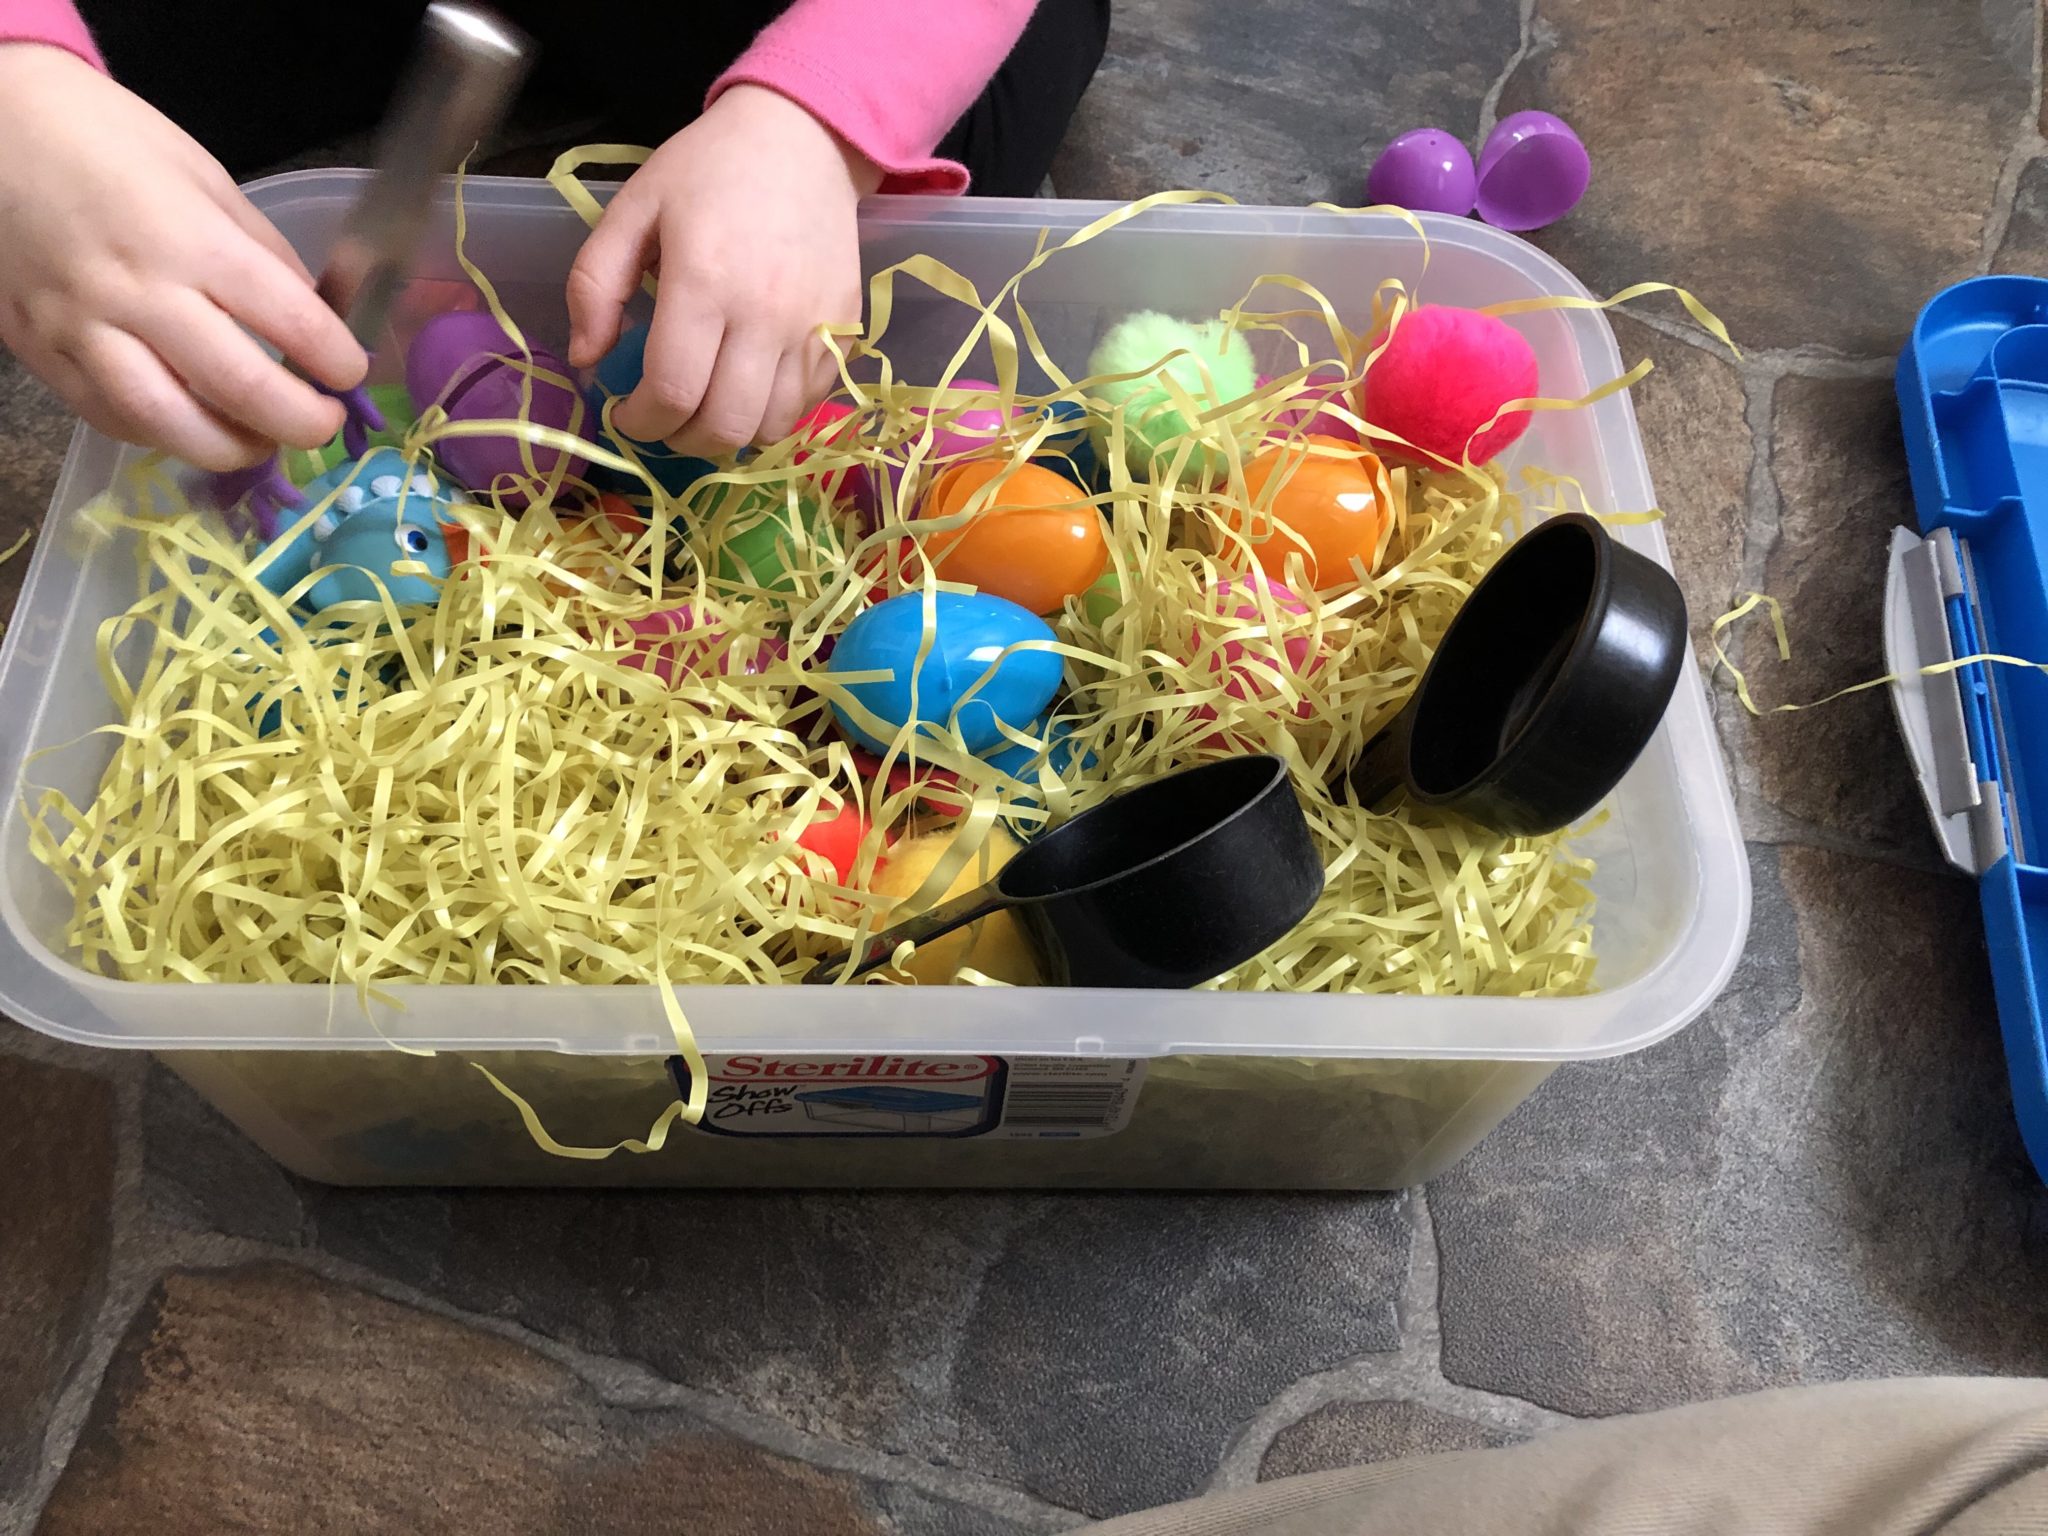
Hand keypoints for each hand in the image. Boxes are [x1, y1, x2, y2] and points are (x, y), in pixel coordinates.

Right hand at [0, 45, 366, 470]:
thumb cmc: (109, 142)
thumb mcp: (206, 178)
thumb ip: (262, 255)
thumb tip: (315, 319)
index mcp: (191, 239)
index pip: (291, 323)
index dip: (337, 363)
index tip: (351, 374)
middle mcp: (137, 292)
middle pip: (238, 390)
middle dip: (299, 424)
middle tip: (321, 425)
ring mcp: (82, 329)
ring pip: (168, 425)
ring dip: (232, 450)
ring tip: (261, 441)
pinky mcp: (43, 353)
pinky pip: (111, 418)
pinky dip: (164, 436)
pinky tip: (193, 425)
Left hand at [566, 84, 879, 457]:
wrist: (804, 140)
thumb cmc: (708, 170)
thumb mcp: (633, 209)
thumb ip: (595, 284)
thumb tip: (586, 359)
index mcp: (703, 282)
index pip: (672, 392)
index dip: (640, 421)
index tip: (625, 413)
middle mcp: (764, 315)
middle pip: (724, 425)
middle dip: (682, 439)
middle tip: (664, 419)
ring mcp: (812, 327)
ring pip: (771, 428)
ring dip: (731, 434)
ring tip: (707, 407)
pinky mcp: (844, 330)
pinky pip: (808, 404)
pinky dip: (774, 412)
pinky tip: (750, 385)